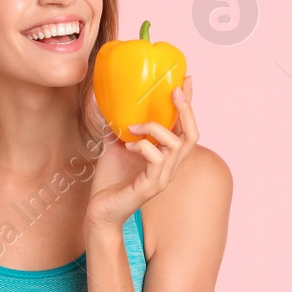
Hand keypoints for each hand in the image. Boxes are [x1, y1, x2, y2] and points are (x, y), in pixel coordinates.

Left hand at [85, 75, 197, 229]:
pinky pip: (157, 159)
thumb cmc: (109, 180)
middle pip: (192, 135)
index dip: (188, 104)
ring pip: (177, 145)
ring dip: (155, 129)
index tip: (187, 80)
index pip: (184, 127)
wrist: (99, 211)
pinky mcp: (150, 187)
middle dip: (187, 110)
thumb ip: (116, 124)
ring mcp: (163, 177)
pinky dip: (144, 146)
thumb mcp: (113, 144)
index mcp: (165, 155)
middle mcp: (170, 166)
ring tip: (134, 127)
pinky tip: (128, 146)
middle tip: (175, 90)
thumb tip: (104, 97)